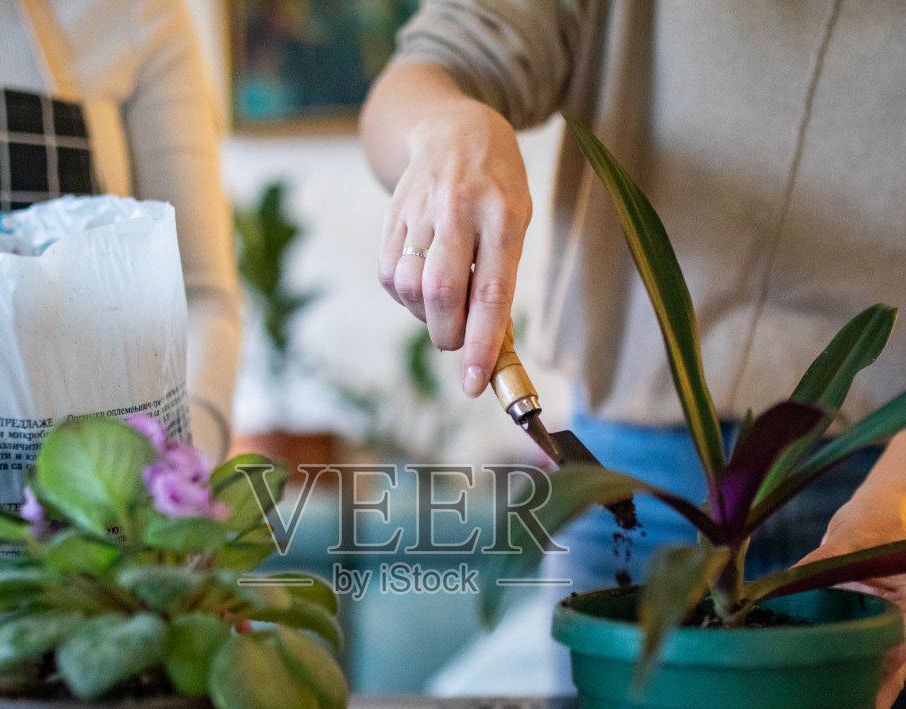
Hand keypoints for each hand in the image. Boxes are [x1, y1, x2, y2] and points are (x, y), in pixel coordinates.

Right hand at [376, 98, 531, 397]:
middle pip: (442, 294)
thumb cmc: (496, 186)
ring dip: (426, 315)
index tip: (475, 384)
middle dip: (448, 335)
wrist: (452, 128)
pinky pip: (390, 275)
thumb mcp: (516, 220)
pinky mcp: (392, 216)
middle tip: (456, 341)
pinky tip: (421, 284)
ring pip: (411, 288)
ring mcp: (421, 211)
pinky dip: (405, 295)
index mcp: (504, 215)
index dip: (483, 345)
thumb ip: (500, 276)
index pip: (491, 294)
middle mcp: (460, 210)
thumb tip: (487, 345)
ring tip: (443, 305)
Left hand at [795, 497, 905, 708]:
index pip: (897, 647)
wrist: (880, 520)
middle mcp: (898, 631)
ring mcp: (881, 639)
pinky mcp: (861, 639)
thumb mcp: (853, 537)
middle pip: (887, 681)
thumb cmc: (876, 525)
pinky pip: (853, 672)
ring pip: (872, 685)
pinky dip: (836, 692)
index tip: (855, 694)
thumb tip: (784, 582)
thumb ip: (822, 561)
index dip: (876, 671)